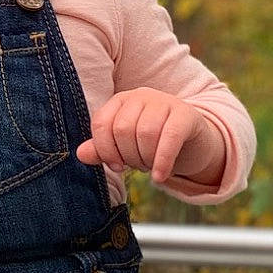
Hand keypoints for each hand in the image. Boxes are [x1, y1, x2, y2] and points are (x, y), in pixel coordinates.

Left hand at [76, 89, 221, 186]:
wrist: (193, 141)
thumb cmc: (152, 143)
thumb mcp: (126, 146)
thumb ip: (102, 149)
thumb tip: (80, 154)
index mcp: (121, 100)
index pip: (102, 123)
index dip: (105, 150)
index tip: (117, 166)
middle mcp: (141, 95)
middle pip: (123, 129)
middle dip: (129, 156)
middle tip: (140, 165)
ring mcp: (165, 101)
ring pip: (146, 133)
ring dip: (146, 159)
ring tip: (151, 166)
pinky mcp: (186, 114)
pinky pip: (170, 137)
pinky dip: (162, 160)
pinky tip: (160, 177)